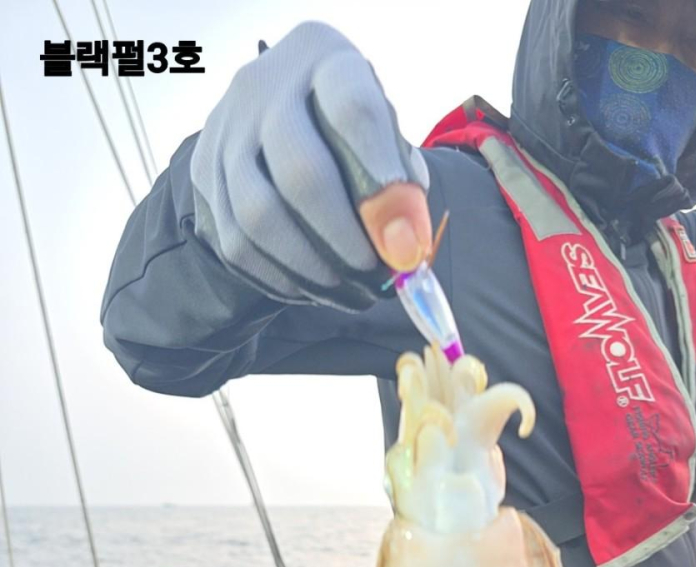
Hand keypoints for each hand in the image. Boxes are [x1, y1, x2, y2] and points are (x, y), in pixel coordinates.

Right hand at [190, 21, 431, 311]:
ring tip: (345, 289)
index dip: (382, 174)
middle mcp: (264, 88)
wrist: (272, 115)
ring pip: (258, 215)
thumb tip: (403, 245)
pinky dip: (278, 277)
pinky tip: (311, 288)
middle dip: (343, 237)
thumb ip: (401, 181)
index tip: (404, 236)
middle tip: (373, 273)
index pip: (353, 110)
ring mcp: (225, 132)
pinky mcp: (203, 174)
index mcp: (323, 60)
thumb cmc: (346, 130)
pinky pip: (235, 242)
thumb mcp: (382, 133)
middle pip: (300, 171)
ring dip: (309, 267)